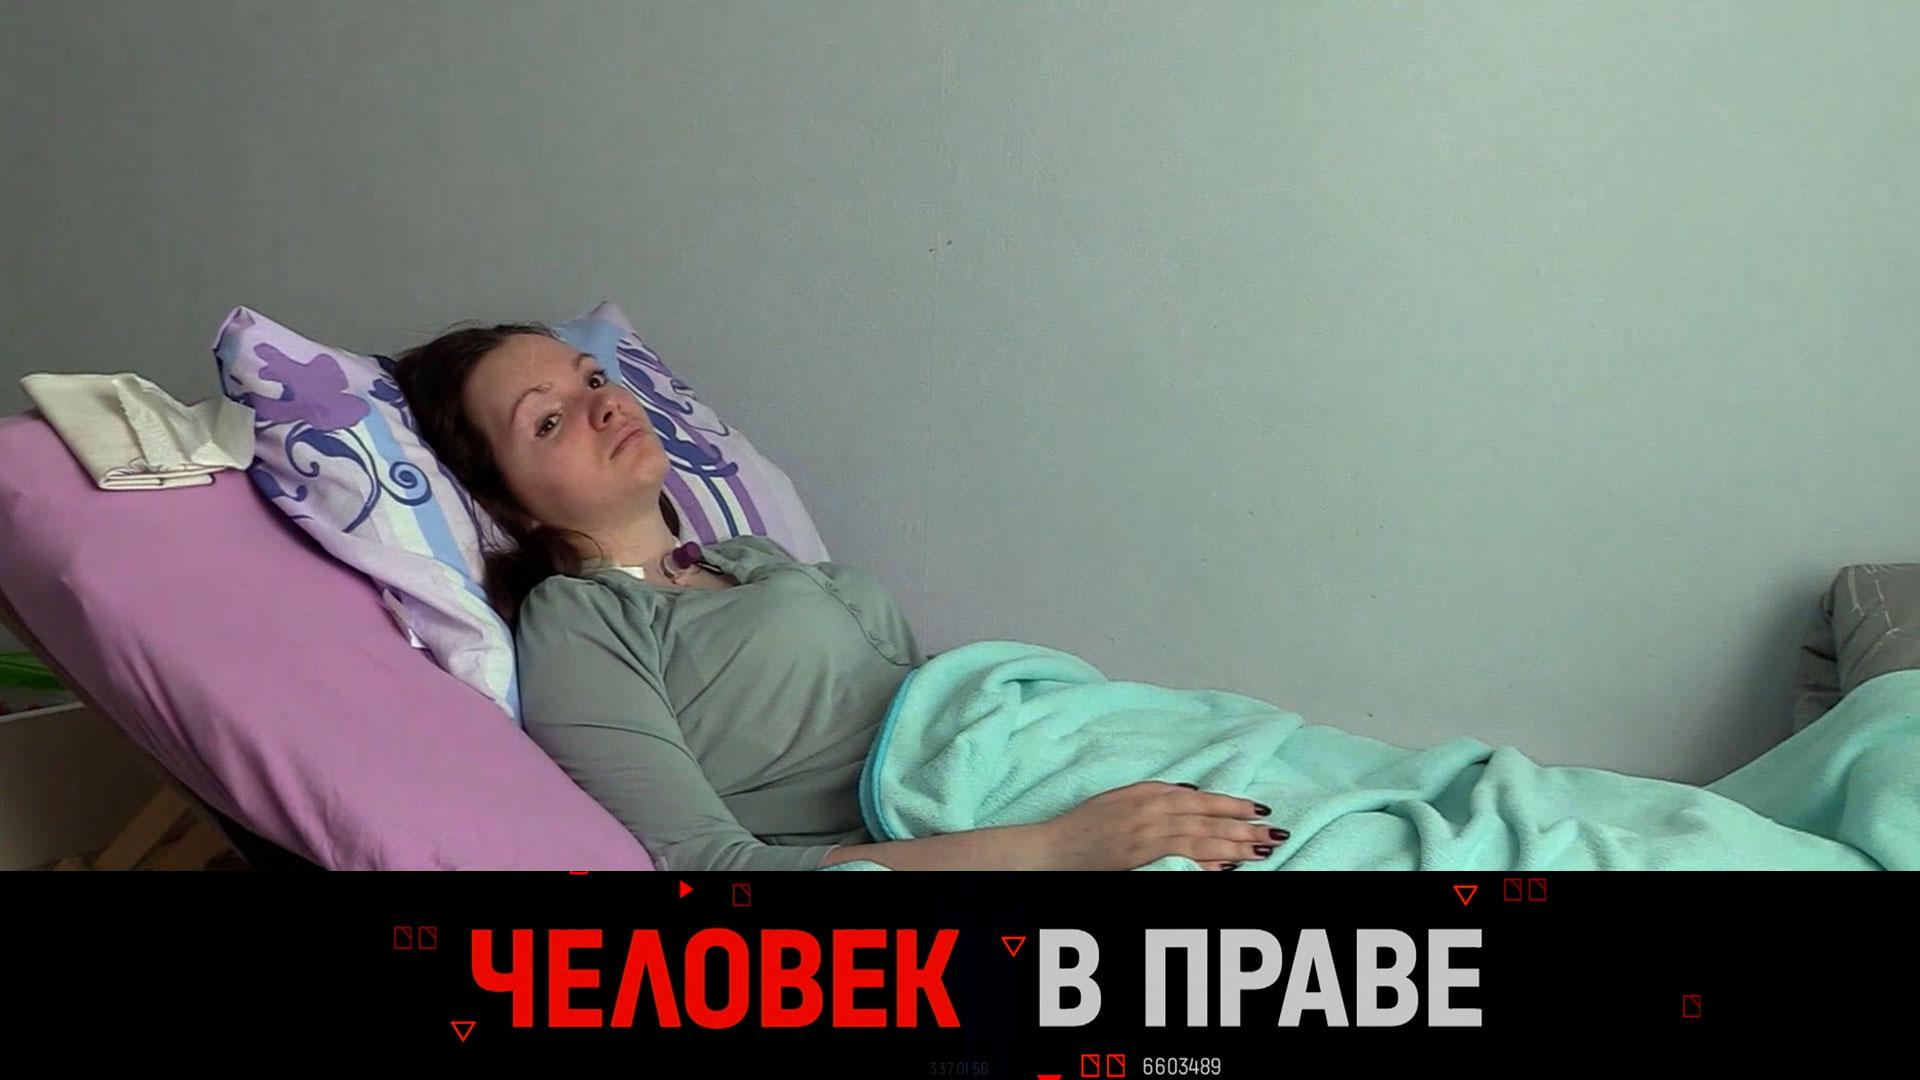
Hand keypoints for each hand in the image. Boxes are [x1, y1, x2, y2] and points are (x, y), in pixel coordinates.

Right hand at [1038, 780, 1286, 870]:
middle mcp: (1152, 812)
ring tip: (1262, 850)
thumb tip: (1190, 792)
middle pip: (1209, 819)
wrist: (1054, 847)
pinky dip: (1205, 861)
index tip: (1261, 810)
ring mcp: (1147, 836)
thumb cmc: (1086, 824)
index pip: (1203, 799)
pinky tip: (1226, 867)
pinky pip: (1180, 858)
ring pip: (1201, 838)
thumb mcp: (1122, 797)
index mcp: (1151, 794)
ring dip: (1235, 844)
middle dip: (1245, 827)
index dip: (1234, 805)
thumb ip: (1157, 793)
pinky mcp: (1140, 858)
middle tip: (1276, 833)